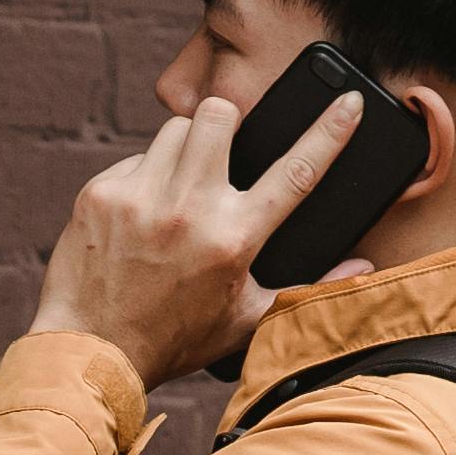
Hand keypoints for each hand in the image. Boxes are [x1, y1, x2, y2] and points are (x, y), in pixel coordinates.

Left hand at [27, 86, 364, 384]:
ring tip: (178, 188)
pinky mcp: (101, 194)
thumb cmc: (174, 338)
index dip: (329, 132)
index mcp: (236, 238)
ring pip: (174, 128)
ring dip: (183, 148)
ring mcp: (142, 198)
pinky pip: (134, 158)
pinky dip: (143, 176)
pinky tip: (138, 214)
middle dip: (226, 121)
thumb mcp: (247, 318)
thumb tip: (362, 267)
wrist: (93, 353)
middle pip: (220, 114)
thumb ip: (306, 287)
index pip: (296, 172)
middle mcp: (190, 210)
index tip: (349, 101)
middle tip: (221, 149)